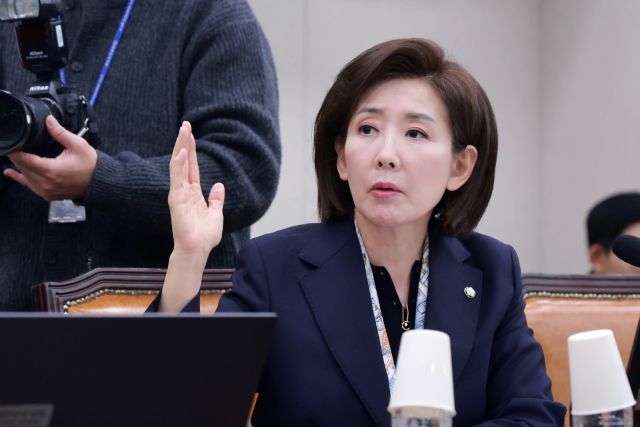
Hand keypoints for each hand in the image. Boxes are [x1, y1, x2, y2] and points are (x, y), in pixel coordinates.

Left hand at [4, 115, 96, 200]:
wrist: (100, 183)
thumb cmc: (91, 165)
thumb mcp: (77, 145)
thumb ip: (60, 132)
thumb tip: (48, 120)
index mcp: (51, 170)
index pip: (23, 160)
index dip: (14, 151)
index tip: (11, 142)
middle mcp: (46, 183)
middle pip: (22, 168)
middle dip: (16, 156)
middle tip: (12, 144)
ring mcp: (46, 191)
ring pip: (24, 177)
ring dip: (17, 166)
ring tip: (11, 155)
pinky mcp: (48, 195)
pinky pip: (29, 186)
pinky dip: (20, 178)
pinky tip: (11, 173)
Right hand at [168, 121, 224, 262]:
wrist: (197, 249)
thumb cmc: (204, 236)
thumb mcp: (216, 214)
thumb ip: (216, 200)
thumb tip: (218, 186)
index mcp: (193, 193)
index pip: (191, 167)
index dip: (191, 150)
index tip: (191, 134)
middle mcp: (184, 190)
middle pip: (183, 161)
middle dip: (184, 143)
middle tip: (186, 124)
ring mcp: (178, 194)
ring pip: (178, 165)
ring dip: (180, 147)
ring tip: (184, 130)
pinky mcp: (175, 199)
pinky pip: (177, 179)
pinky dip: (178, 165)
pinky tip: (181, 152)